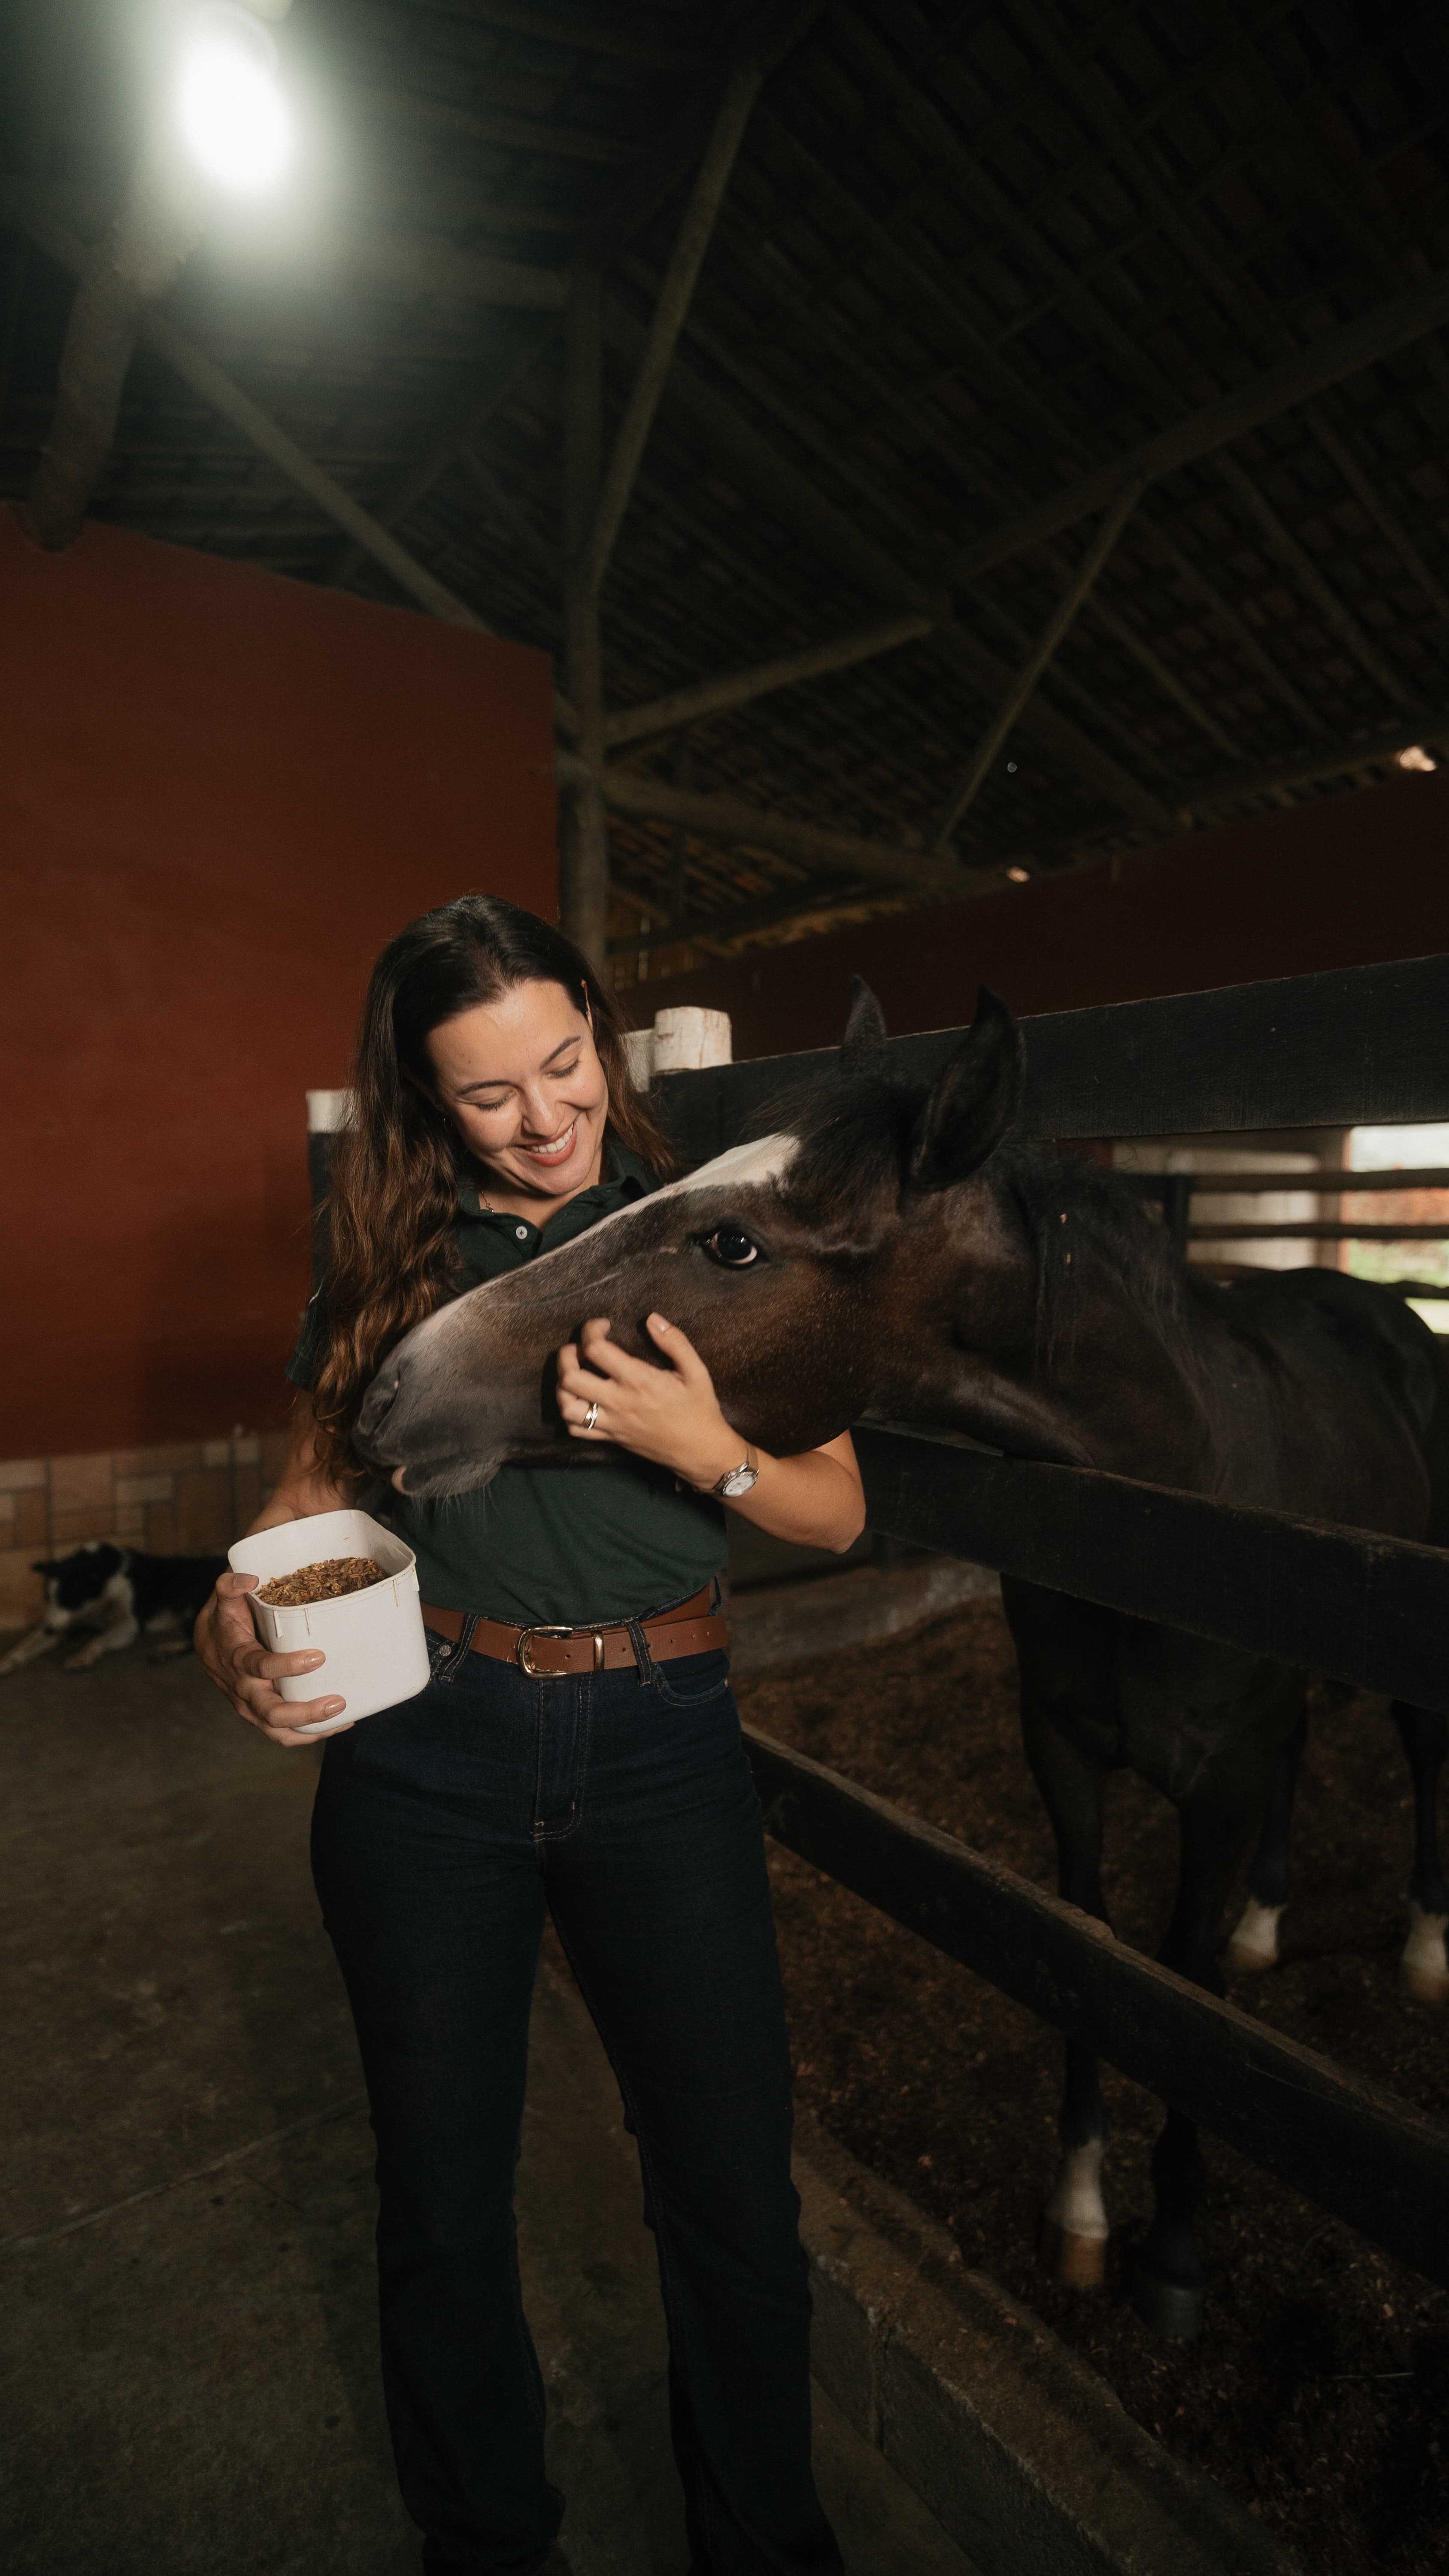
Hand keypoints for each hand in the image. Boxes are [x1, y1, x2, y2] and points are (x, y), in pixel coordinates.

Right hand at [194, 1570, 351, 1749]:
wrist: (207, 1646)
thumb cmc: (224, 1622)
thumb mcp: (223, 1601)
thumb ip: (231, 1586)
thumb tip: (250, 1578)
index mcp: (238, 1660)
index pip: (261, 1668)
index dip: (289, 1666)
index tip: (318, 1657)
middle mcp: (244, 1689)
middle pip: (271, 1712)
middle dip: (305, 1712)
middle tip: (337, 1701)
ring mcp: (251, 1707)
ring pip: (277, 1732)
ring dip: (312, 1729)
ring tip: (343, 1717)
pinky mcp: (260, 1716)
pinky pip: (283, 1735)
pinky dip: (311, 1735)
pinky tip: (340, 1724)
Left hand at [556, 1315, 742, 1486]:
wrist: (700, 1450)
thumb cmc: (699, 1409)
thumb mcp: (696, 1370)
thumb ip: (675, 1341)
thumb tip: (652, 1319)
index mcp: (638, 1380)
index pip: (596, 1349)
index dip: (591, 1330)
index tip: (603, 1326)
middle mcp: (619, 1402)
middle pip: (570, 1377)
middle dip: (567, 1354)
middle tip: (579, 1347)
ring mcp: (611, 1422)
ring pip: (566, 1406)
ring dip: (563, 1385)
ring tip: (573, 1372)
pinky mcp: (610, 1438)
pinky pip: (576, 1429)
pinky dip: (569, 1413)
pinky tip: (580, 1399)